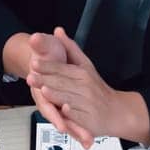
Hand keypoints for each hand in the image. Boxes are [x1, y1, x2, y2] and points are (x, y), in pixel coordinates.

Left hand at [25, 29, 149, 148]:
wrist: (117, 111)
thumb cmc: (97, 89)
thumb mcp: (86, 65)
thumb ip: (71, 49)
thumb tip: (58, 31)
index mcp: (82, 72)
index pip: (62, 68)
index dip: (48, 66)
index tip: (34, 62)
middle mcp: (85, 86)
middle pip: (62, 83)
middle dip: (46, 80)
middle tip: (31, 77)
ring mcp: (86, 102)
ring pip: (69, 97)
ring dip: (56, 95)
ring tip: (44, 91)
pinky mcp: (88, 119)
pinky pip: (78, 115)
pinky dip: (72, 113)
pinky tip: (64, 110)